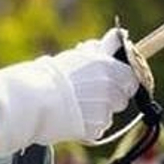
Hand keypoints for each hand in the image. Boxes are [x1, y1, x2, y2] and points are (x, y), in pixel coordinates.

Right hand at [0, 29, 139, 151]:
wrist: (31, 100)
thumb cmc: (51, 74)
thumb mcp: (79, 55)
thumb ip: (102, 48)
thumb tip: (120, 34)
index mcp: (108, 68)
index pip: (131, 78)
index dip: (121, 81)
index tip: (111, 82)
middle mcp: (110, 89)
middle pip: (122, 99)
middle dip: (110, 98)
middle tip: (88, 95)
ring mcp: (104, 111)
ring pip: (108, 115)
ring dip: (97, 112)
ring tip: (74, 106)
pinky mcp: (95, 129)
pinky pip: (98, 129)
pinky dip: (88, 126)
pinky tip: (71, 117)